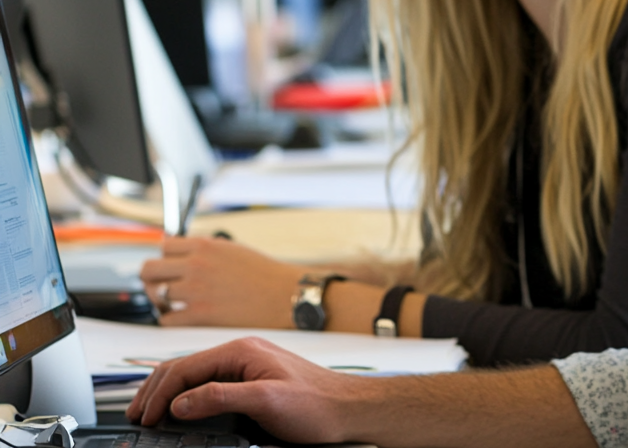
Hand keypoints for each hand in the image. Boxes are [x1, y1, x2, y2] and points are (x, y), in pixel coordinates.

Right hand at [127, 337, 375, 442]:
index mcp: (242, 350)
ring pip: (193, 377)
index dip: (158, 393)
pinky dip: (186, 398)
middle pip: (183, 368)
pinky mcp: (251, 382)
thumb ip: (222, 397)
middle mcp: (242, 354)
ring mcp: (246, 367)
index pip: (184, 367)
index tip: (145, 418)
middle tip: (136, 416)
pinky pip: (208, 386)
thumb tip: (181, 401)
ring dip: (167, 394)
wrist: (349, 410)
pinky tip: (179, 411)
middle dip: (154, 391)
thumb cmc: (319, 403)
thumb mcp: (267, 400)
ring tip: (148, 414)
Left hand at [140, 237, 302, 328]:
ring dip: (162, 301)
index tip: (171, 267)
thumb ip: (203, 249)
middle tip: (162, 287)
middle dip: (151, 279)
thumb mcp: (231, 249)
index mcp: (204, 246)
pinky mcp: (199, 316)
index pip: (163, 246)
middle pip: (148, 270)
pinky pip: (166, 319)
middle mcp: (195, 265)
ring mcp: (195, 291)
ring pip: (155, 295)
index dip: (166, 258)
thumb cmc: (263, 274)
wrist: (284, 296)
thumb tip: (176, 250)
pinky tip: (184, 317)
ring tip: (177, 304)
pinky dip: (171, 319)